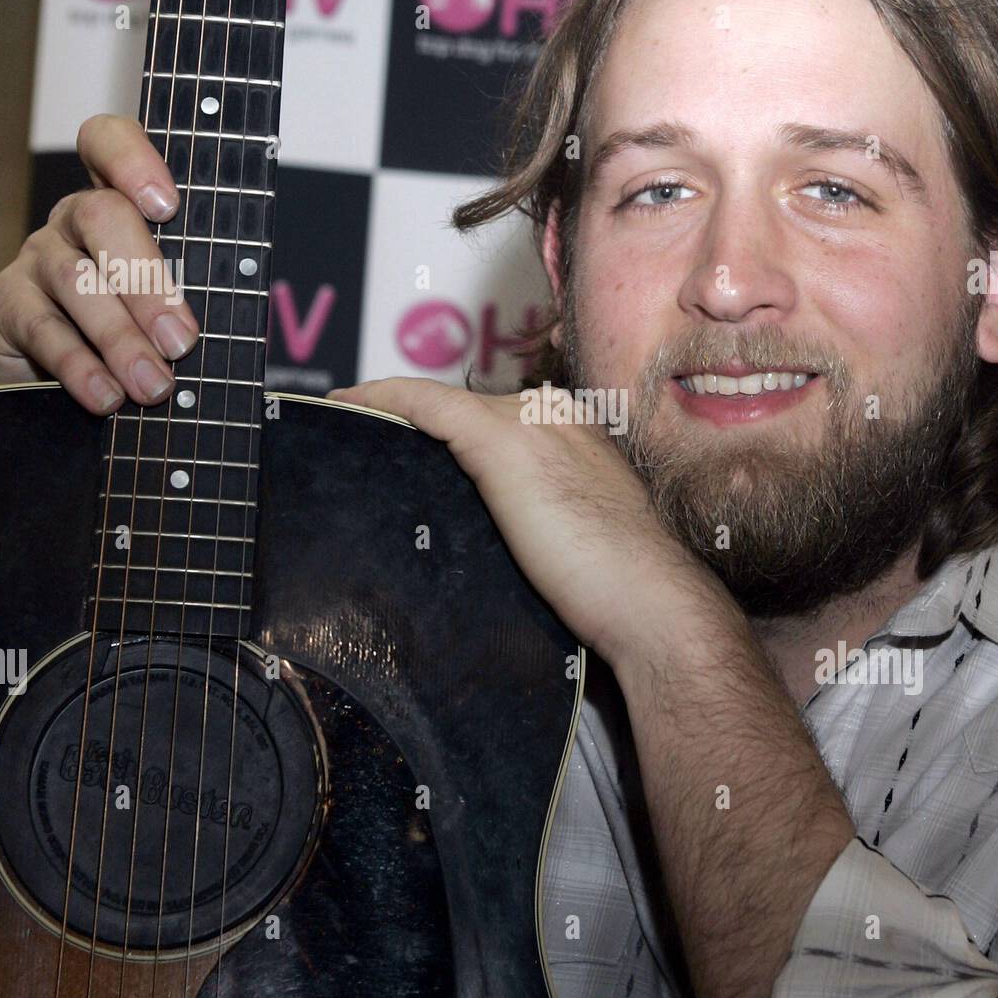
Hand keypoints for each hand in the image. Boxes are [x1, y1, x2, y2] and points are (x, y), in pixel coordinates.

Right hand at [0, 114, 199, 411]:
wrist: (55, 375)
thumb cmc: (134, 326)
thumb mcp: (168, 299)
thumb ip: (195, 286)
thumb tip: (236, 315)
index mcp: (119, 202)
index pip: (108, 143)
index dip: (132, 160)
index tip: (167, 203)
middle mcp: (73, 220)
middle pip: (102, 217)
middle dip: (148, 281)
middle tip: (182, 341)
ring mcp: (36, 258)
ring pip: (77, 281)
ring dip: (121, 338)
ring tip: (153, 384)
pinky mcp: (8, 305)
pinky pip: (44, 330)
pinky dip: (80, 367)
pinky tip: (107, 395)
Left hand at [327, 377, 736, 670]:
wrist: (648, 599)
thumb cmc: (618, 590)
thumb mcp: (574, 533)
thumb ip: (539, 512)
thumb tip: (501, 529)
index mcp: (577, 429)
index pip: (498, 417)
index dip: (450, 427)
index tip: (410, 440)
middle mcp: (553, 412)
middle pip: (467, 410)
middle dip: (420, 426)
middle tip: (370, 442)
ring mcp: (529, 420)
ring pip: (442, 405)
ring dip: (393, 413)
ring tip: (353, 425)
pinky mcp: (501, 441)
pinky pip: (423, 404)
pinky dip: (383, 398)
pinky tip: (348, 405)